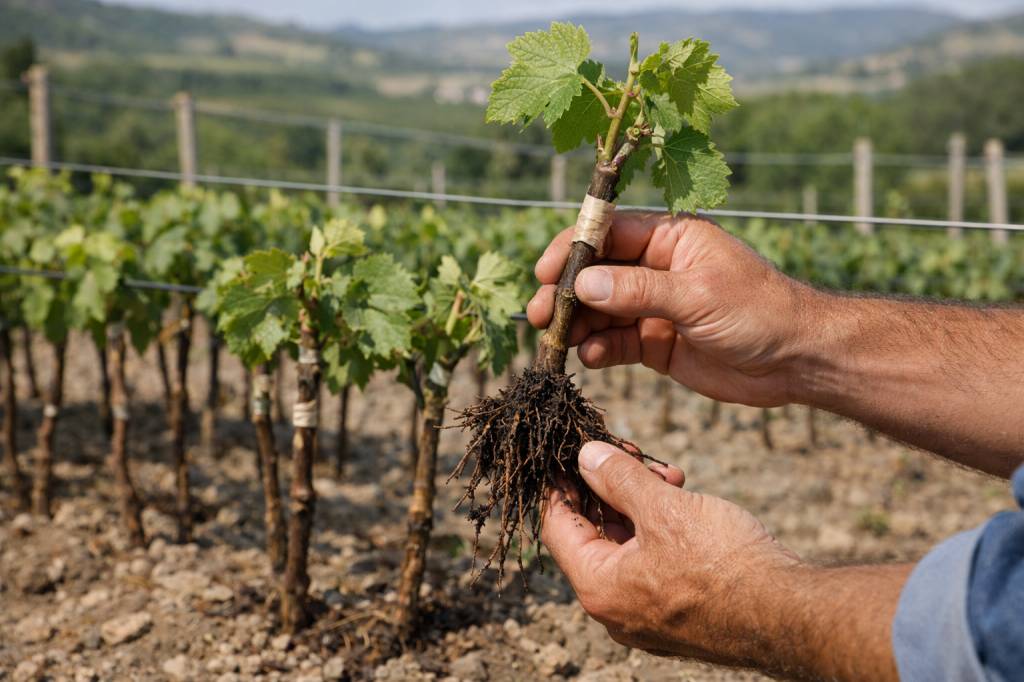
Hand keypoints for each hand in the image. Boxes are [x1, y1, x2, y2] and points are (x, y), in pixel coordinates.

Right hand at [527, 212, 819, 405]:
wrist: (797, 360)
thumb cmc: (758, 312)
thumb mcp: (697, 295)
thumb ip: (638, 289)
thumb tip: (582, 282)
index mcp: (670, 238)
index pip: (609, 233)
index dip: (573, 250)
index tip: (544, 272)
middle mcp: (657, 268)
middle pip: (596, 274)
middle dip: (565, 293)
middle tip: (537, 314)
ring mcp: (654, 307)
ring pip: (600, 311)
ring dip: (576, 324)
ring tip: (556, 341)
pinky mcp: (655, 343)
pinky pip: (616, 343)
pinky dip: (599, 350)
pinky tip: (591, 359)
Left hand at [543, 441, 800, 665]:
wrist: (789, 614)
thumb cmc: (725, 565)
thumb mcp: (665, 509)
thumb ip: (618, 479)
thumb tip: (586, 456)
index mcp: (599, 588)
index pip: (557, 527)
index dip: (560, 484)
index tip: (566, 453)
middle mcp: (616, 609)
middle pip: (593, 534)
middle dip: (612, 487)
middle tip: (630, 453)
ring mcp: (647, 615)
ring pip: (627, 545)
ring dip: (642, 503)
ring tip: (668, 474)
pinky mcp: (678, 611)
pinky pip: (653, 562)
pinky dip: (662, 528)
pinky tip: (685, 497)